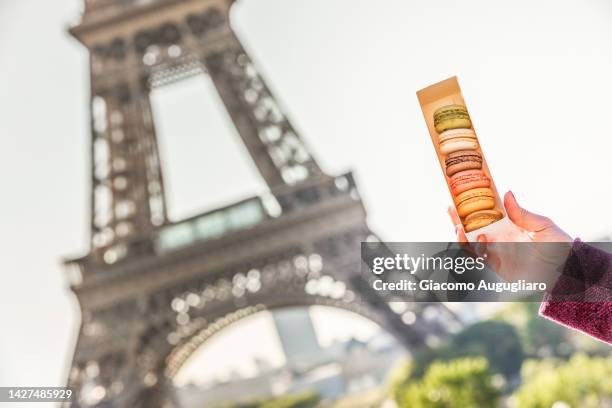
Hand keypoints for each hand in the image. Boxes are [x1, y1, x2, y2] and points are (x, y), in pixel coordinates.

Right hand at [448, 191, 572, 286]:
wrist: (566, 270)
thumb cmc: (558, 245)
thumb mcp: (541, 225)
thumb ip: (522, 213)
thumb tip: (506, 193)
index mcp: (505, 228)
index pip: (482, 218)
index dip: (468, 211)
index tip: (457, 200)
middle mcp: (497, 241)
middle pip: (470, 232)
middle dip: (456, 222)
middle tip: (450, 210)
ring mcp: (496, 256)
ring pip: (469, 247)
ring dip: (461, 237)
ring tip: (460, 227)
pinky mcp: (498, 270)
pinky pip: (479, 262)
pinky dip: (474, 252)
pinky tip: (479, 241)